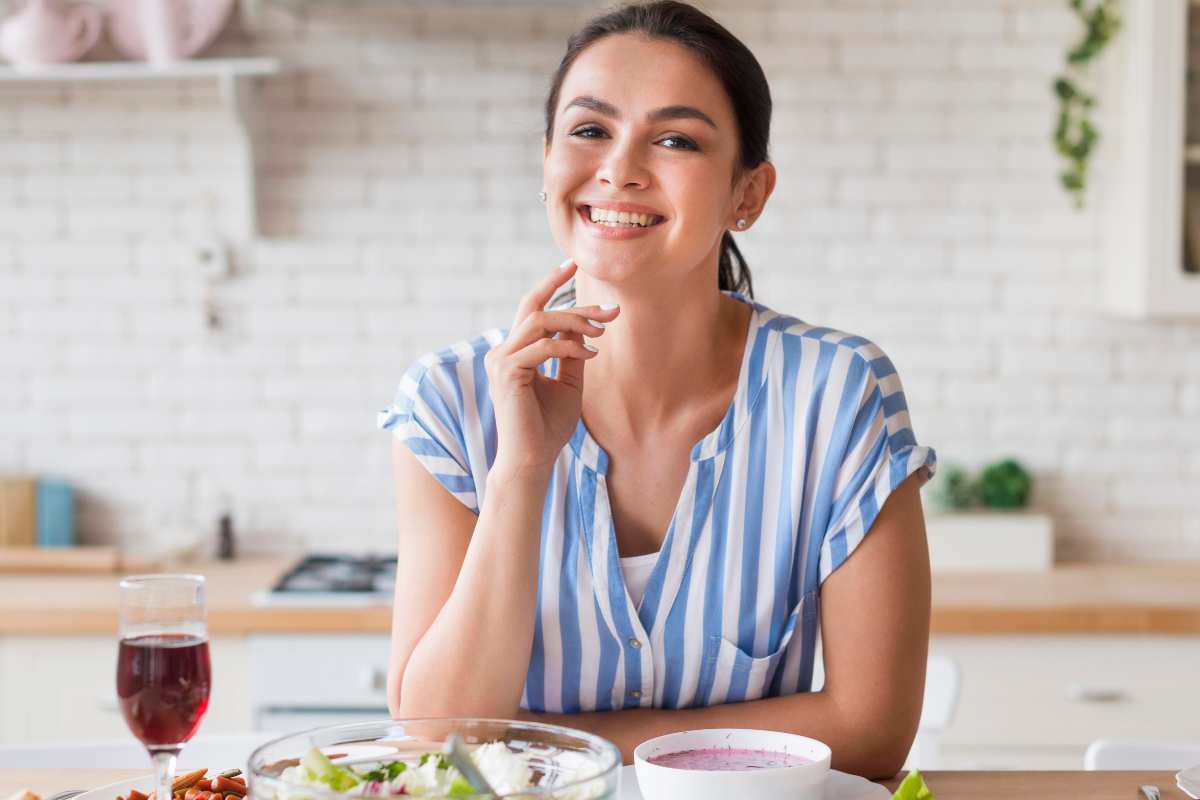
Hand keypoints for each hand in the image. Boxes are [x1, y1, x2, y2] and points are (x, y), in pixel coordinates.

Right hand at [484, 259, 619, 475]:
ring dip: (575, 321)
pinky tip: (591, 354)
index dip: (551, 284)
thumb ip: (571, 354)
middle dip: (574, 304)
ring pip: (539, 321)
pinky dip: (570, 346)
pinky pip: (544, 346)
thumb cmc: (548, 427)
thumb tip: (583, 326)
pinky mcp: (506, 371)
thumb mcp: (568, 383)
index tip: (575, 265)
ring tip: (602, 332)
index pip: (531, 309)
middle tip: (611, 310)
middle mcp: (501, 352)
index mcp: (513, 352)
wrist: (532, 459)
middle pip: (536, 309)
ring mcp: (500, 360)